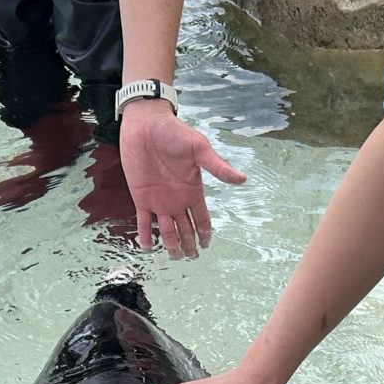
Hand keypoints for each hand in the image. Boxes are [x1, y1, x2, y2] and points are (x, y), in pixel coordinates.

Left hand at [118, 101, 244, 259]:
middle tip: (191, 259)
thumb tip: (242, 179)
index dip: (205, 233)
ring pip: (166, 231)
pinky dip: (146, 236)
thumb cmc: (174, 132)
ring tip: (175, 258)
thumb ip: (218, 166)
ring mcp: (159, 200)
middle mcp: (177, 200)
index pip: (201, 219)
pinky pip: (144, 222)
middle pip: (185, 229)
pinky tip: (147, 249)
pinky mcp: (141, 197)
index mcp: (193, 191)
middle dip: (189, 244)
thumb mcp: (199, 149)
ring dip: (171, 245)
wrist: (145, 124)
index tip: (207, 245)